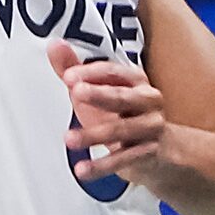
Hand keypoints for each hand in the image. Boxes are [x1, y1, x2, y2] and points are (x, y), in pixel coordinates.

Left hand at [51, 48, 170, 189]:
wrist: (160, 151)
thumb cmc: (124, 114)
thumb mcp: (99, 91)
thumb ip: (75, 69)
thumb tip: (54, 45)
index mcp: (135, 79)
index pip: (112, 71)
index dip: (90, 73)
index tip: (68, 76)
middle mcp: (147, 99)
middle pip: (121, 96)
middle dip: (99, 94)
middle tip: (76, 93)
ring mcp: (150, 126)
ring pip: (121, 130)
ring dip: (93, 134)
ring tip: (69, 138)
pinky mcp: (148, 152)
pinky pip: (123, 159)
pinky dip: (102, 166)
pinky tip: (82, 169)